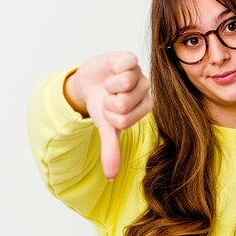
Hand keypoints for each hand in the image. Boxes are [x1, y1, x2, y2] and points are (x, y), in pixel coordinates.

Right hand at [64, 52, 151, 179]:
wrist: (90, 82)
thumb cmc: (102, 105)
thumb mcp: (106, 127)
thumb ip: (111, 149)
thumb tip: (110, 177)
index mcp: (145, 108)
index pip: (124, 120)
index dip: (108, 115)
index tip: (108, 110)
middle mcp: (146, 90)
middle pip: (124, 103)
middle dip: (107, 101)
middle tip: (108, 96)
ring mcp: (138, 73)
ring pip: (124, 83)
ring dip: (108, 86)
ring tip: (109, 84)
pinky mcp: (129, 58)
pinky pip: (126, 64)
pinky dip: (113, 68)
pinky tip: (113, 69)